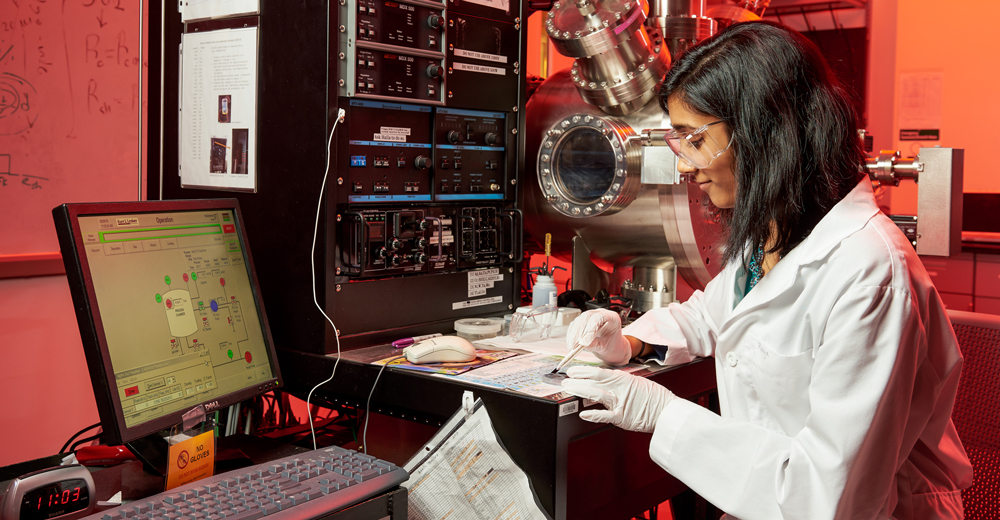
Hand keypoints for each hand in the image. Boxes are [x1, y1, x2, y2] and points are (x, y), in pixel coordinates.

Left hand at [561, 366, 675, 432]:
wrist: (668, 412)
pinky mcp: (622, 417)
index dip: (583, 371)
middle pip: (593, 382)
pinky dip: (593, 415)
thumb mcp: (637, 384)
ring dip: (580, 391)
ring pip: (595, 394)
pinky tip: (583, 414)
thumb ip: (620, 384)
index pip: (599, 372)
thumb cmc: (655, 399)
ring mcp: (620, 403)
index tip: (572, 371)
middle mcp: (620, 389)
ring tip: (568, 389)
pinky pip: (605, 416)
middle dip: (576, 381)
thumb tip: (603, 384)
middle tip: (564, 381)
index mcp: (624, 379)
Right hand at [566, 309, 631, 365]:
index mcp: (611, 317)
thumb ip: (596, 345)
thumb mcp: (606, 347)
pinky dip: (571, 335)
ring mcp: (591, 316)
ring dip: (574, 334)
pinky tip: (570, 343)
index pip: (598, 318)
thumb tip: (583, 344)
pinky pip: (574, 325)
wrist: (611, 347)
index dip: (590, 329)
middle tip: (575, 345)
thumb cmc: (612, 346)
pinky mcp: (582, 321)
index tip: (584, 342)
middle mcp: (600, 314)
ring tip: (572, 347)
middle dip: (579, 332)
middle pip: (586, 317)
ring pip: (578, 321)